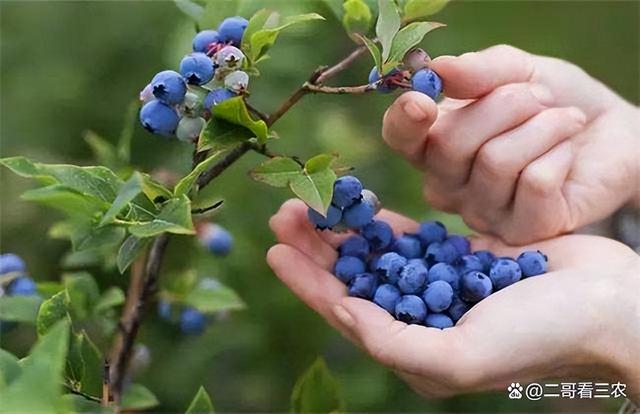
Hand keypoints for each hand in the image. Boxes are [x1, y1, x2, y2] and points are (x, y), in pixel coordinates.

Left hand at [267, 199, 639, 400]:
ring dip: (343, 229)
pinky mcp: (461, 258)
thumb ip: (397, 342)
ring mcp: (440, 286)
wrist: (608, 305)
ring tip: (311, 201)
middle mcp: (421, 319)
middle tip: (284, 212)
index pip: (346, 312)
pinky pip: (412, 237)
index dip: (307, 282)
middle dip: (317, 248)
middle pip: (354, 279)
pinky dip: (384, 222)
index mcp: (415, 350)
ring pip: (377, 255)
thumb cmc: (540, 337)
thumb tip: (344, 314)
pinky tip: (360, 204)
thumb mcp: (463, 355)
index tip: (274, 249)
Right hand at [382, 45, 639, 243]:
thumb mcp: (516, 71)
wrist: (607, 130)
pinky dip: (559, 153)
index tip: (421, 100)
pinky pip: (534, 183)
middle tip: (539, 97)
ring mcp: (482, 213)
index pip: (400, 138)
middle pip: (449, 144)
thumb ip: (477, 71)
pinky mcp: (522, 231)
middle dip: (502, 105)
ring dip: (541, 127)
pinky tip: (567, 153)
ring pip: (495, 161)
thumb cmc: (551, 100)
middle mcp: (448, 185)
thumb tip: (438, 70)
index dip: (404, 121)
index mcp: (433, 144)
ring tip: (563, 120)